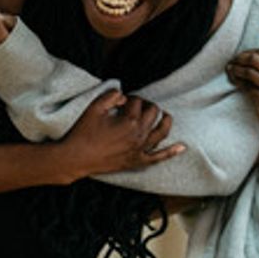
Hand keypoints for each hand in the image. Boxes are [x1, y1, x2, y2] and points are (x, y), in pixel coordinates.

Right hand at [61, 89, 185, 177]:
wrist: (75, 159)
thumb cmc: (83, 133)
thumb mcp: (94, 108)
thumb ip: (112, 96)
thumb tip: (125, 97)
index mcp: (129, 121)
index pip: (137, 102)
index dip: (131, 98)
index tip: (123, 101)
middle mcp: (139, 135)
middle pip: (153, 113)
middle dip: (146, 105)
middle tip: (137, 106)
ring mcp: (140, 150)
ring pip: (162, 132)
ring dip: (165, 121)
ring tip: (164, 115)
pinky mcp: (137, 161)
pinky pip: (159, 157)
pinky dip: (171, 152)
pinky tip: (182, 147)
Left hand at [226, 32, 258, 158]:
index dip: (248, 53)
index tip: (238, 58)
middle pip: (256, 59)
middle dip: (239, 60)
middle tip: (230, 64)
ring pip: (250, 72)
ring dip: (236, 71)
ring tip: (230, 72)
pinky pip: (249, 87)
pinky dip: (239, 84)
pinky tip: (235, 83)